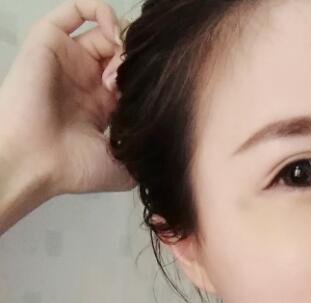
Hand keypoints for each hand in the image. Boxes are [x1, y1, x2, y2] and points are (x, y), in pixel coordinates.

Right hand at [0, 0, 135, 195]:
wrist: (36, 162)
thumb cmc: (73, 168)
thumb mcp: (123, 170)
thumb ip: (143, 155)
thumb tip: (166, 151)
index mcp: (102, 106)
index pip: (133, 77)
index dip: (146, 79)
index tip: (150, 95)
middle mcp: (85, 80)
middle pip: (122, 53)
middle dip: (136, 61)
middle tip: (133, 81)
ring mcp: (68, 61)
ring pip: (104, 33)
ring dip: (122, 42)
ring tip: (123, 64)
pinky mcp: (49, 42)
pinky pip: (73, 10)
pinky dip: (99, 11)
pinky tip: (115, 34)